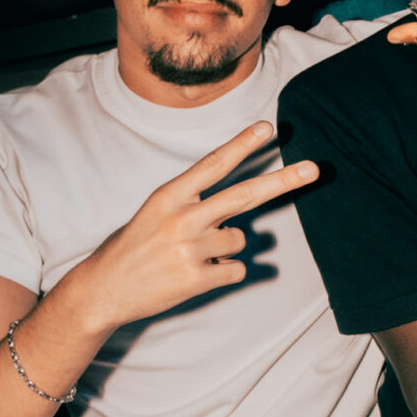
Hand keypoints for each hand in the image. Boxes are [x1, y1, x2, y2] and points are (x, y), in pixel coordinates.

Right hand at [64, 121, 316, 328]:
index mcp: (169, 195)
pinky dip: (225, 272)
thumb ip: (194, 205)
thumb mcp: (155, 213)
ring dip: (226, 248)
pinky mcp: (196, 279)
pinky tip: (195, 274)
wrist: (102, 289)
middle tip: (314, 169)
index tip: (267, 127)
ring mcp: (189, 249)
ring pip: (240, 240)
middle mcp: (182, 218)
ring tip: (192, 255)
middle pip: (244, 195)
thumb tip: (239, 211)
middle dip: (283, 180)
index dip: (242, 145)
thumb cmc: (133, 247)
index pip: (213, 164)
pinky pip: (236, 270)